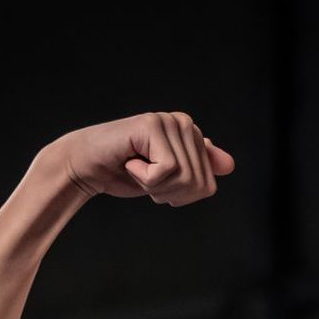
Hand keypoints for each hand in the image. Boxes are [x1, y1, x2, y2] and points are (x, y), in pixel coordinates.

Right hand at [55, 111, 233, 203]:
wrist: (88, 167)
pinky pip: (167, 170)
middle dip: (169, 192)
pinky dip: (145, 177)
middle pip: (199, 183)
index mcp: (192, 136)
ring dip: (156, 185)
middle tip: (144, 176)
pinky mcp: (153, 125)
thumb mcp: (167, 181)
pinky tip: (131, 161)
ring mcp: (169, 121)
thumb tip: (230, 164)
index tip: (156, 182)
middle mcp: (184, 123)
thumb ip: (198, 171)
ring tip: (138, 168)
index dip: (180, 196)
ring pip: (184, 177)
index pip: (207, 186)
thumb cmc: (125, 173)